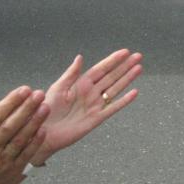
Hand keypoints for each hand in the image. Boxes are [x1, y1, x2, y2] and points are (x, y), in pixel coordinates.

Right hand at [0, 87, 48, 183]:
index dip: (10, 102)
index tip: (24, 90)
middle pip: (9, 125)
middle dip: (25, 108)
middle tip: (39, 94)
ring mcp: (1, 160)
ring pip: (19, 139)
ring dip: (33, 122)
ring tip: (45, 107)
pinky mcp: (12, 170)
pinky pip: (25, 154)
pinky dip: (35, 142)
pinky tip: (44, 130)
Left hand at [29, 49, 142, 165]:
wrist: (44, 132)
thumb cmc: (46, 109)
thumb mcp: (58, 88)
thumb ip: (71, 74)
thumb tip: (80, 57)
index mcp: (82, 83)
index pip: (101, 69)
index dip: (113, 60)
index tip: (125, 52)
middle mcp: (91, 92)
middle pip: (112, 76)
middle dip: (125, 66)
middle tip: (138, 56)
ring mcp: (96, 105)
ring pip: (115, 88)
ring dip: (127, 78)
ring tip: (139, 68)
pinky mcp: (97, 118)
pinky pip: (113, 108)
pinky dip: (124, 101)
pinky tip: (134, 92)